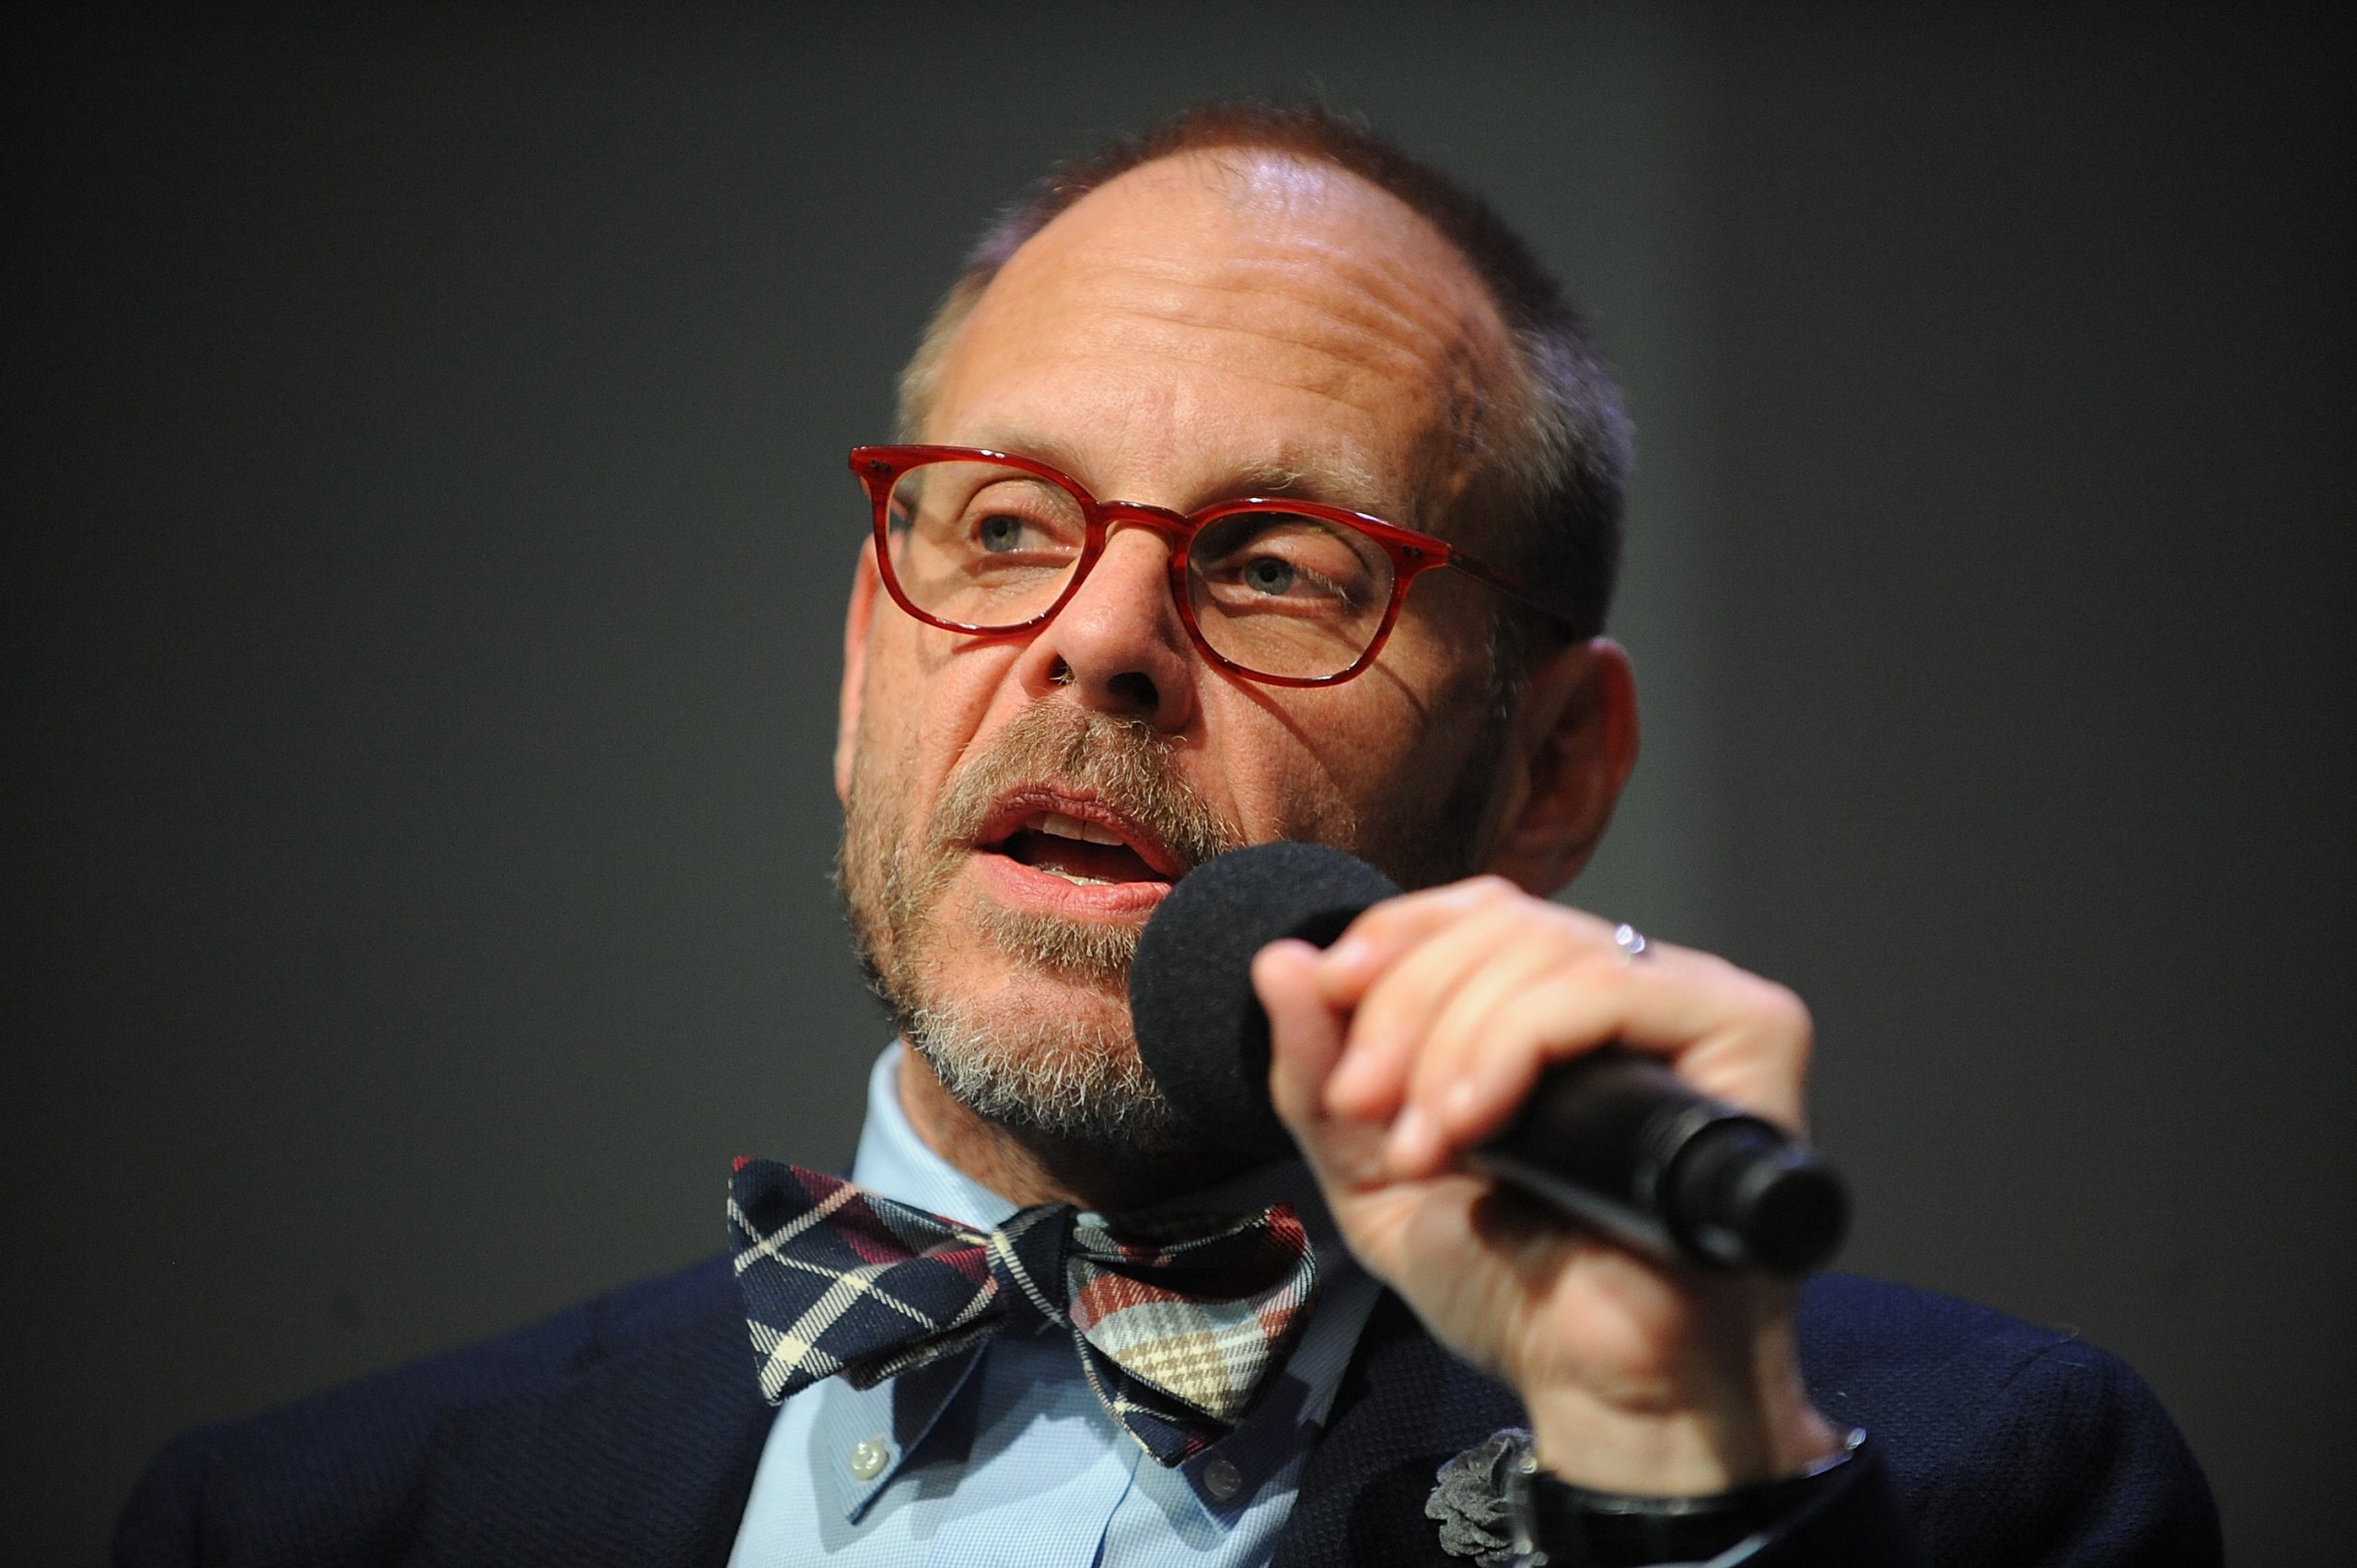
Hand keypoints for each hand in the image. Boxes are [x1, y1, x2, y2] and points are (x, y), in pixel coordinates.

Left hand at [1252, 875, 1841, 1493]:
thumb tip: (1281, 961)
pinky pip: (1612, 990)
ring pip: (1548, 949)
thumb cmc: (1514, 1293)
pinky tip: (1471, 1125)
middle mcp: (1635, 996)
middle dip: (1405, 1004)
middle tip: (1366, 1106)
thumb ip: (1319, 1077)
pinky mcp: (1747, 1037)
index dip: (1396, 935)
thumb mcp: (1374, 1176)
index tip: (1328, 993)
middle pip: (1504, 922)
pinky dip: (1513, 1044)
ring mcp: (1695, 1009)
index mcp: (1558, 1009)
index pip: (1480, 911)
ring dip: (1449, 1041)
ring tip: (1418, 1147)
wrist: (1599, 1390)